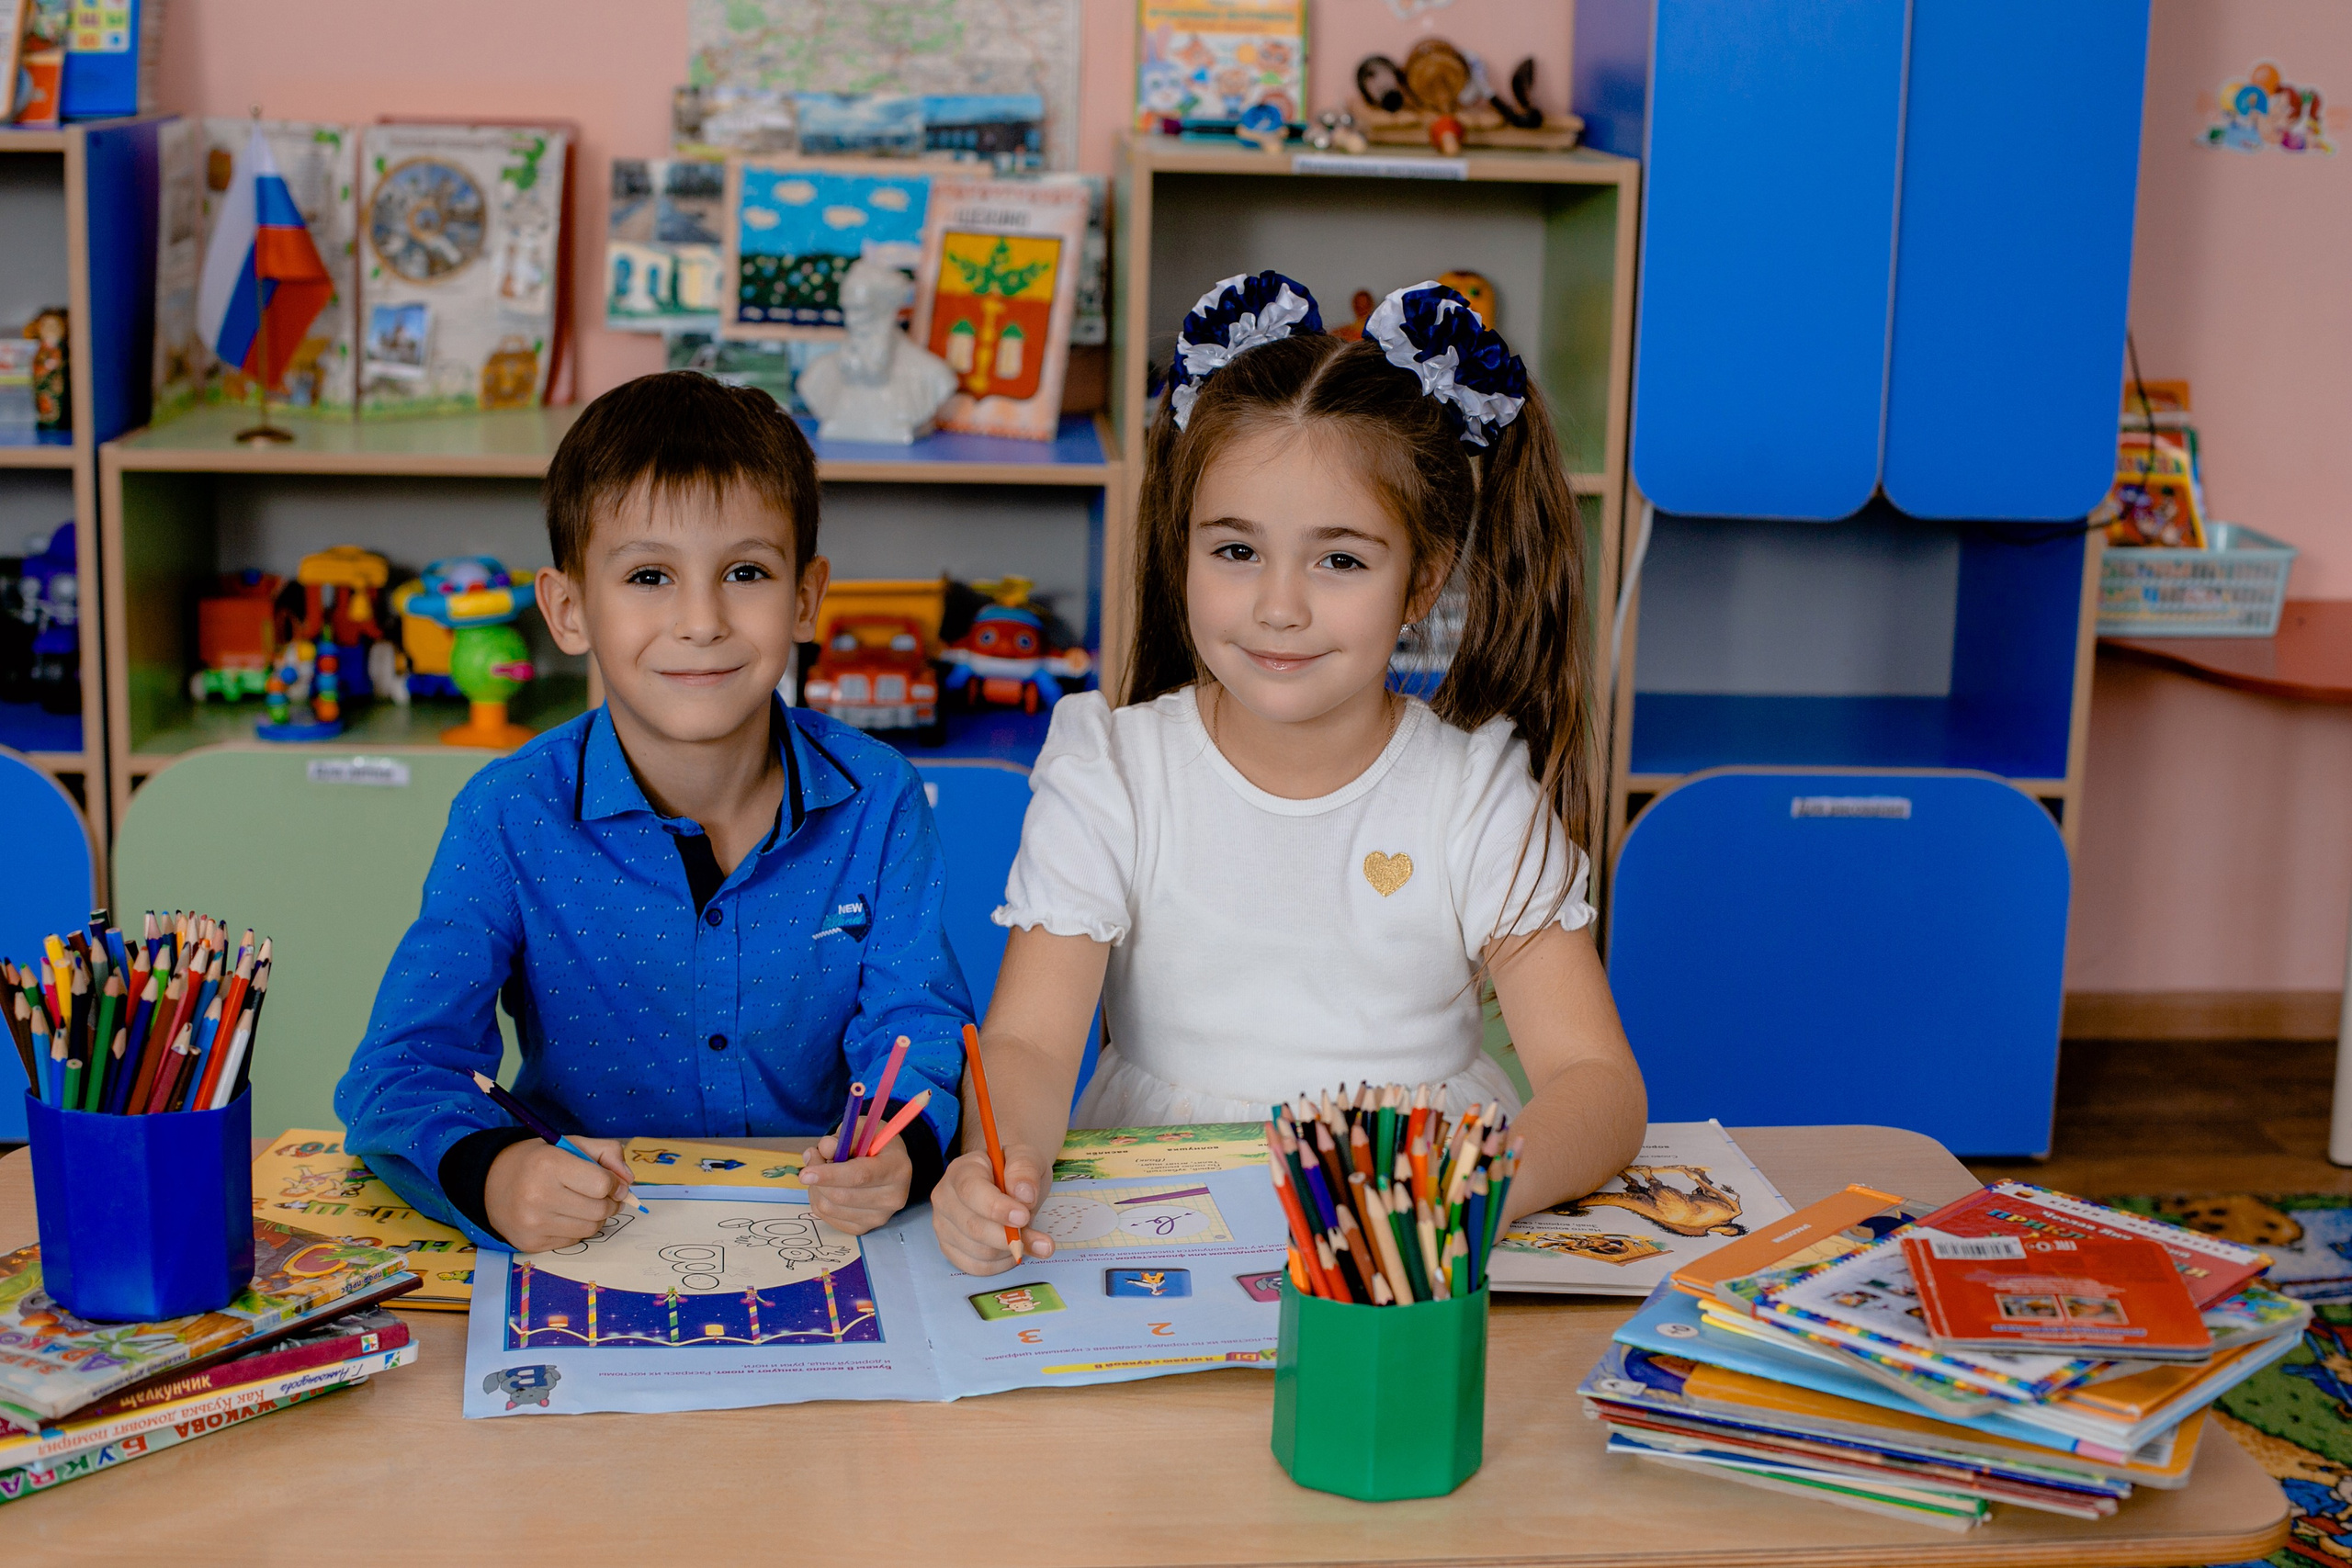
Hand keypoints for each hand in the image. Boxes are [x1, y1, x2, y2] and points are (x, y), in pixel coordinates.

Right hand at [483, 1137, 634, 1253]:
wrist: (490, 1183)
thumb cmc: (537, 1160)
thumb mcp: (571, 1143)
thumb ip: (607, 1153)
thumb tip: (628, 1181)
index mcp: (548, 1165)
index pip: (601, 1185)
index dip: (614, 1183)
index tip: (612, 1181)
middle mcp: (538, 1196)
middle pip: (599, 1210)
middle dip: (609, 1201)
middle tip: (602, 1193)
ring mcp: (533, 1224)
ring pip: (591, 1228)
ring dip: (597, 1216)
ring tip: (584, 1203)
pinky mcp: (531, 1243)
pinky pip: (574, 1240)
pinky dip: (578, 1228)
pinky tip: (565, 1214)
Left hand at [796, 1133, 913, 1234]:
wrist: (889, 1165)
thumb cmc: (874, 1143)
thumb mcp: (862, 1129)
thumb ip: (843, 1138)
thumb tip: (823, 1150)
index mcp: (897, 1167)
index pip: (860, 1176)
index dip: (830, 1175)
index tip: (805, 1173)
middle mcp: (894, 1197)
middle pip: (842, 1195)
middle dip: (818, 1178)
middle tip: (811, 1157)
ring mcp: (880, 1216)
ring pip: (830, 1208)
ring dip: (816, 1188)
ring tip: (819, 1170)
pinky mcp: (865, 1228)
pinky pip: (828, 1217)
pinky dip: (819, 1200)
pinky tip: (825, 1186)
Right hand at [931, 1143, 1051, 1275]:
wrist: (1007, 1180)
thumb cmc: (1013, 1169)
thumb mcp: (1026, 1158)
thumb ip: (1025, 1170)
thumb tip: (1024, 1195)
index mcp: (961, 1171)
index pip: (971, 1192)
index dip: (997, 1208)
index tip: (1023, 1216)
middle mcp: (945, 1199)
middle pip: (974, 1228)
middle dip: (1010, 1237)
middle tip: (1041, 1240)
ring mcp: (944, 1226)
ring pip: (978, 1252)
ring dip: (1010, 1251)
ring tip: (1030, 1239)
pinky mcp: (950, 1248)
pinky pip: (977, 1267)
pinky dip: (1001, 1264)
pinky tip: (1014, 1250)